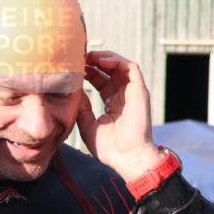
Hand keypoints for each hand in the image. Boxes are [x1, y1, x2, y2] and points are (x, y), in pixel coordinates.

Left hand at [77, 50, 163, 181]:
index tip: (73, 68)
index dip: (88, 72)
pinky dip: (116, 60)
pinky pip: (131, 67)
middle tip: (78, 57)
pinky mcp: (139, 90)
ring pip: (121, 65)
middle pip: (110, 70)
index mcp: (113, 104)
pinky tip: (101, 61)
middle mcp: (124, 96)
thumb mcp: (88, 126)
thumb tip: (74, 92)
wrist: (128, 158)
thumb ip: (82, 108)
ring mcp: (132, 92)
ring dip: (104, 57)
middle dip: (94, 61)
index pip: (101, 81)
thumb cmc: (110, 148)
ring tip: (88, 56)